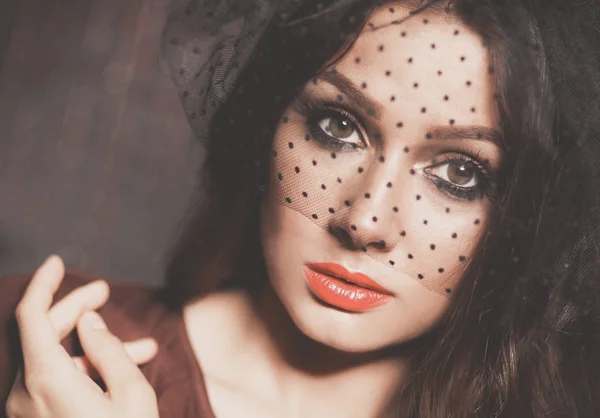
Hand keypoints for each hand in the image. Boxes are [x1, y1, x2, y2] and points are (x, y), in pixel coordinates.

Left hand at [5, 255, 159, 417]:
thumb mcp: (132, 394)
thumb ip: (110, 351)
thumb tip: (89, 321)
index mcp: (46, 380)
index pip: (30, 315)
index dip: (43, 283)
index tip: (57, 262)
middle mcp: (25, 393)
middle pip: (42, 334)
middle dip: (76, 309)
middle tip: (104, 292)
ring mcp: (26, 411)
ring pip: (54, 361)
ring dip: (93, 348)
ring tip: (144, 347)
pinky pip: (53, 383)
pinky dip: (84, 370)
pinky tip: (119, 371)